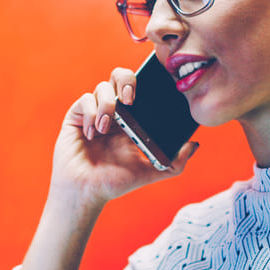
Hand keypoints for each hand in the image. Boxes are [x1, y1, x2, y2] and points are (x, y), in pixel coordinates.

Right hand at [52, 67, 197, 210]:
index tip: (153, 91)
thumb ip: (175, 162)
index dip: (146, 82)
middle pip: (119, 76)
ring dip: (107, 104)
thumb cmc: (116, 182)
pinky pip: (84, 101)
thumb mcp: (151, 171)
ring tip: (106, 127)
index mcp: (131, 119)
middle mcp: (113, 112)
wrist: (87, 193)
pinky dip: (90, 113)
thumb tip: (194, 145)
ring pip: (102, 87)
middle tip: (130, 100)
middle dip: (126, 81)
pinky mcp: (75, 118)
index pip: (140, 88)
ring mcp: (93, 113)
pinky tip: (93, 133)